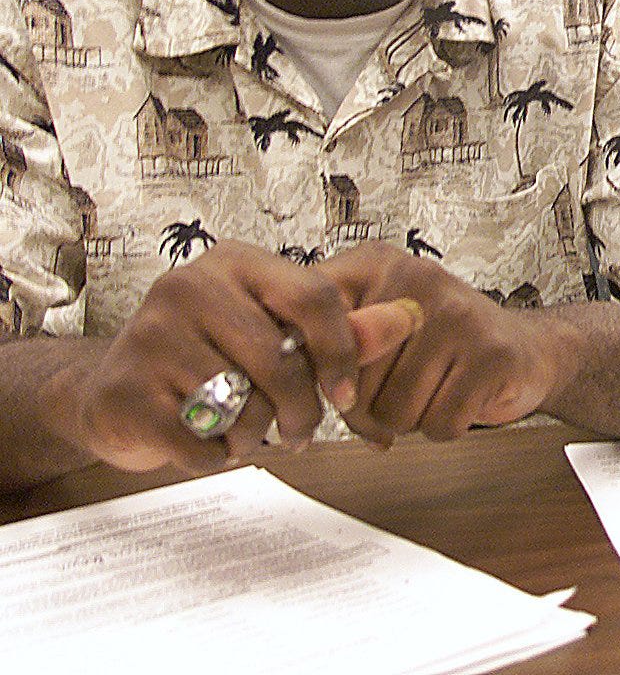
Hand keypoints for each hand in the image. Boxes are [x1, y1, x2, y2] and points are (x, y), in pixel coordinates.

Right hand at [52, 241, 418, 474]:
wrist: (111, 394)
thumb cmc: (206, 359)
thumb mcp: (272, 331)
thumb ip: (342, 329)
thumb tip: (408, 317)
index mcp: (236, 263)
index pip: (315, 296)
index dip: (342, 353)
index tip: (346, 396)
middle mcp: (188, 286)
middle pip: (281, 360)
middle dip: (300, 410)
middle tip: (296, 430)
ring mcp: (150, 336)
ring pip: (243, 405)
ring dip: (254, 434)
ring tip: (241, 428)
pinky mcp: (126, 392)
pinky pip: (201, 444)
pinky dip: (215, 456)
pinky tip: (206, 443)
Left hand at [317, 242, 585, 442]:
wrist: (526, 348)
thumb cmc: (443, 343)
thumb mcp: (377, 326)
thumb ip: (331, 341)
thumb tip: (292, 373)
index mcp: (377, 265)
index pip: (317, 322)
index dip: (316, 368)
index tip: (327, 383)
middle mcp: (417, 279)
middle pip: (354, 381)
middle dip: (370, 405)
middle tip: (398, 389)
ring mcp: (458, 314)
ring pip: (395, 409)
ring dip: (410, 419)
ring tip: (432, 390)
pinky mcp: (490, 354)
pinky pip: (439, 422)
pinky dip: (445, 426)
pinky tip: (458, 399)